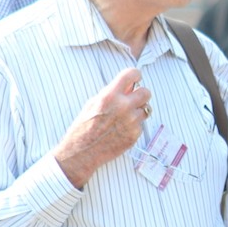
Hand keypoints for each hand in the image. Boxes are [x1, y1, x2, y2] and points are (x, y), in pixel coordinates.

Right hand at [52, 68, 152, 188]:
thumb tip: (128, 86)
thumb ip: (111, 93)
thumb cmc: (83, 127)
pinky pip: (141, 124)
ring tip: (123, 118)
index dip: (136, 75)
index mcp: (110, 96)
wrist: (81, 152)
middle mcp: (123, 107)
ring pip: (146, 109)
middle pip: (146, 92)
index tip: (136, 78)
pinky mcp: (135, 134)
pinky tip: (121, 130)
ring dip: (137, 111)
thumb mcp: (93, 103)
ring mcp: (131, 122)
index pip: (131, 74)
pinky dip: (134, 125)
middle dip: (140, 94)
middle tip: (133, 99)